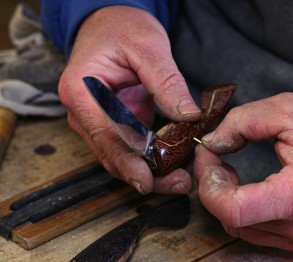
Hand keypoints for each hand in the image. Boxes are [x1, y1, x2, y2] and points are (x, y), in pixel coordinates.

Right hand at [59, 6, 200, 193]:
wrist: (111, 23)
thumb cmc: (122, 29)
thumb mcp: (148, 47)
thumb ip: (166, 82)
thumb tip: (188, 116)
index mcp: (82, 92)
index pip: (105, 135)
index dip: (128, 162)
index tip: (148, 182)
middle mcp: (84, 113)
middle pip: (112, 155)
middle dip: (145, 174)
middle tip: (180, 183)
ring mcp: (98, 121)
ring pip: (120, 157)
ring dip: (150, 171)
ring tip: (182, 178)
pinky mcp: (114, 124)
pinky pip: (130, 148)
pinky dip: (150, 159)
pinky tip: (174, 164)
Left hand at [194, 92, 292, 252]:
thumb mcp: (288, 110)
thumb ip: (241, 122)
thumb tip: (212, 143)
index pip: (234, 210)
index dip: (209, 184)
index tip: (208, 157)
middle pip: (231, 219)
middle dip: (211, 185)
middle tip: (214, 155)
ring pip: (237, 227)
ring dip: (223, 197)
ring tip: (229, 169)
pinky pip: (253, 231)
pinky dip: (239, 209)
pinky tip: (244, 187)